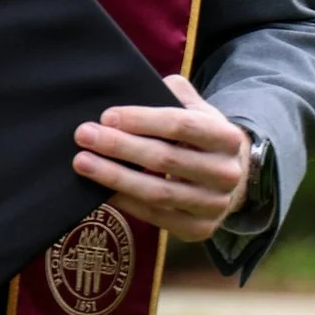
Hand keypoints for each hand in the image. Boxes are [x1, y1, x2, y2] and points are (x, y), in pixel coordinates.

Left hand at [74, 74, 250, 243]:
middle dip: (120, 146)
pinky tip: (100, 189)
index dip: (142, 120)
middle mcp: (226, 173)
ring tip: (83, 163)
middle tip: (85, 136)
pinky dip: (125, 202)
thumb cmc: (203, 139)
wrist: (231, 179)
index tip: (107, 116)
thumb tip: (141, 84)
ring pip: (157, 192)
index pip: (181, 125)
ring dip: (115, 177)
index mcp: (227, 137)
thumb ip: (175, 94)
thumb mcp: (198, 111)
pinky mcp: (199, 230)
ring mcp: (214, 205)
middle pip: (166, 159)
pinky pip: (155, 217)